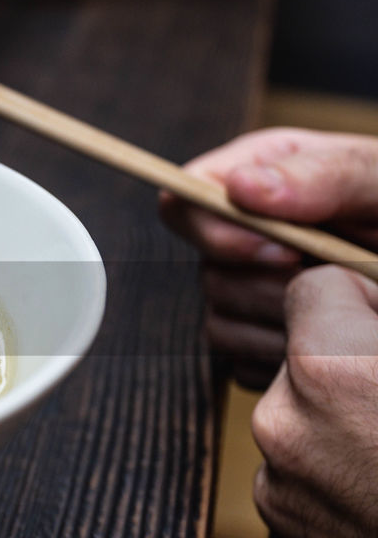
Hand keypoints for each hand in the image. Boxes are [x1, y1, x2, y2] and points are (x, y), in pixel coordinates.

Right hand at [159, 128, 377, 387]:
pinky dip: (290, 362)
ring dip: (290, 325)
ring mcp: (244, 291)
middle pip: (207, 272)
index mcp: (259, 178)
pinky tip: (339, 342)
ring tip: (350, 310)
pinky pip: (245, 364)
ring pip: (222, 323)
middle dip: (272, 287)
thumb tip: (240, 187)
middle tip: (340, 285)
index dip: (217, 231)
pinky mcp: (255, 340)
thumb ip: (324, 174)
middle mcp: (241, 236)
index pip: (186, 201)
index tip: (284, 254)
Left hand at [251, 265, 377, 537]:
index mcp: (326, 368)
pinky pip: (310, 498)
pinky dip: (347, 499)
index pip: (313, 289)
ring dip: (349, 439)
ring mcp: (280, 495)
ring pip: (306, 435)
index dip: (364, 301)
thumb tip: (377, 310)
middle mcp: (283, 427)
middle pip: (304, 367)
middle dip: (354, 375)